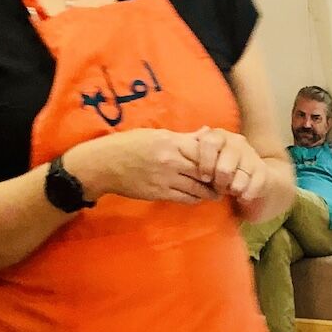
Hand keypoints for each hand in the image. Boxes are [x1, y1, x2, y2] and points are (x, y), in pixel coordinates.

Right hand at [69, 130, 218, 204]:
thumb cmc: (129, 145)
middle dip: (219, 177)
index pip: (204, 150)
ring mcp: (165, 179)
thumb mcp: (156, 134)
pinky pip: (186, 198)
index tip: (226, 161)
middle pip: (205, 171)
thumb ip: (183, 137)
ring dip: (210, 191)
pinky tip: (199, 196)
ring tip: (217, 190)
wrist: (103, 164)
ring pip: (198, 188)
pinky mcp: (160, 194)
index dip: (218, 157)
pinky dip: (196, 198)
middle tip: (228, 180)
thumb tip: (207, 132)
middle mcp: (170, 161)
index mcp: (170, 142)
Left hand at [187, 127, 272, 203]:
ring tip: (231, 191)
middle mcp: (236, 142)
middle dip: (219, 182)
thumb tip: (177, 148)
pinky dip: (246, 194)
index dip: (205, 163)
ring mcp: (251, 155)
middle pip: (224, 167)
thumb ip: (190, 152)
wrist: (252, 174)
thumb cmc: (218, 166)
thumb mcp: (203, 157)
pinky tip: (242, 197)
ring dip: (233, 189)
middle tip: (217, 187)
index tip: (203, 178)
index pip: (209, 144)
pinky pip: (254, 185)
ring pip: (239, 177)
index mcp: (218, 136)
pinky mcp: (263, 170)